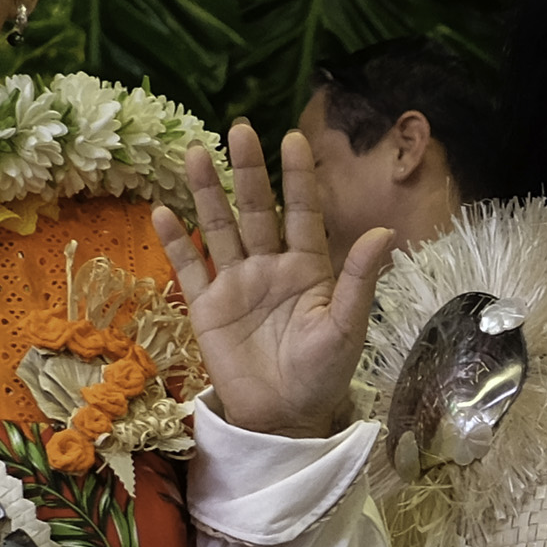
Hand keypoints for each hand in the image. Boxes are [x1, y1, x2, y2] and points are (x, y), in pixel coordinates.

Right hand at [152, 122, 398, 438]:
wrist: (284, 418)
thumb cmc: (323, 374)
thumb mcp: (346, 327)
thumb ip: (359, 280)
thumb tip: (383, 233)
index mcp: (308, 267)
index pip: (303, 212)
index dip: (299, 178)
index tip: (293, 140)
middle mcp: (270, 265)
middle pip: (257, 209)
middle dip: (249, 171)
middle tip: (239, 129)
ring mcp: (236, 282)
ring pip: (220, 227)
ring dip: (208, 192)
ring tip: (197, 153)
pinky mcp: (207, 306)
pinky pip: (189, 266)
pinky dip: (176, 241)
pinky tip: (163, 211)